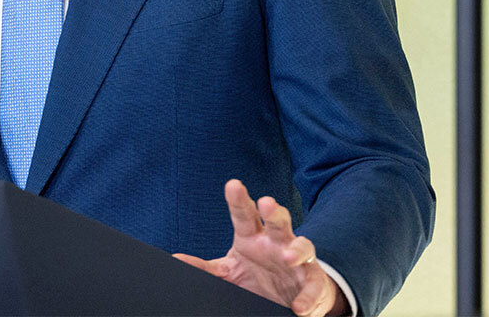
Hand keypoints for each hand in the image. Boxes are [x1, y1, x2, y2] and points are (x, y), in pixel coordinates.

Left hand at [174, 179, 348, 316]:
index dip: (239, 199)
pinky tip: (300, 306)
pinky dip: (308, 297)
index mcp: (252, 237)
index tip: (233, 184)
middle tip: (267, 203)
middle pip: (277, 220)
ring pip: (302, 246)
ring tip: (288, 257)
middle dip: (273, 211)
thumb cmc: (258, 274)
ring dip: (297, 250)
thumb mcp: (229, 270)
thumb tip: (175, 259)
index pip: (244, 214)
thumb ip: (205, 267)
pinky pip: (313, 286)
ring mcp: (297, 259)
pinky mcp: (313, 280)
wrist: (291, 293)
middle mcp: (277, 242)